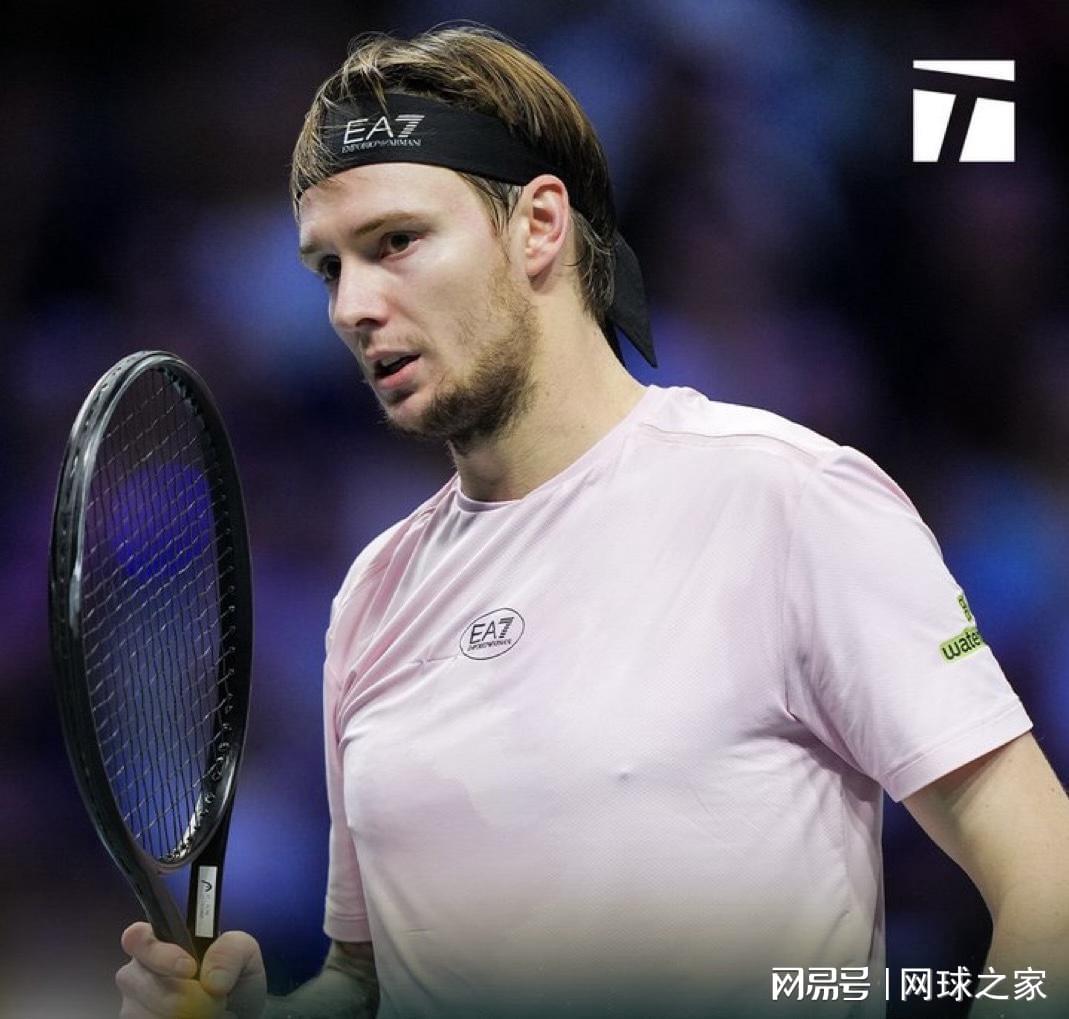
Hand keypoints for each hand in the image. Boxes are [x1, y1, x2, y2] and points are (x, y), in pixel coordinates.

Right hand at [116, 922, 266, 1017]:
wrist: (236, 1013)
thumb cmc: (234, 979)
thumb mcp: (244, 954)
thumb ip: (231, 950)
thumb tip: (211, 978)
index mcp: (159, 940)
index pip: (138, 937)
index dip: (160, 954)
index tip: (190, 968)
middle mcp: (138, 971)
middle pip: (143, 982)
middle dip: (180, 995)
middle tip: (208, 1000)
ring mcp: (132, 1003)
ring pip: (145, 1013)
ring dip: (179, 1016)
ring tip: (201, 1012)